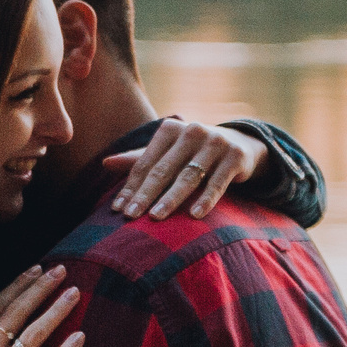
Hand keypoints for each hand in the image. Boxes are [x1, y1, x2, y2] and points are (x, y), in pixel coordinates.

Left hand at [103, 119, 267, 220]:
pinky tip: (194, 215)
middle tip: (130, 216)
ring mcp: (216, 142)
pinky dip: (206, 199)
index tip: (118, 210)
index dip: (131, 187)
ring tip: (156, 217)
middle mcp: (192, 131)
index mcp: (170, 129)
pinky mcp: (236, 156)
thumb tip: (105, 163)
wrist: (241, 144)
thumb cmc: (194, 152)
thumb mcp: (168, 152)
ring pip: (189, 176)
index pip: (146, 162)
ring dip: (171, 198)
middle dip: (145, 194)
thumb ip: (139, 158)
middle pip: (164, 169)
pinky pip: (218, 182)